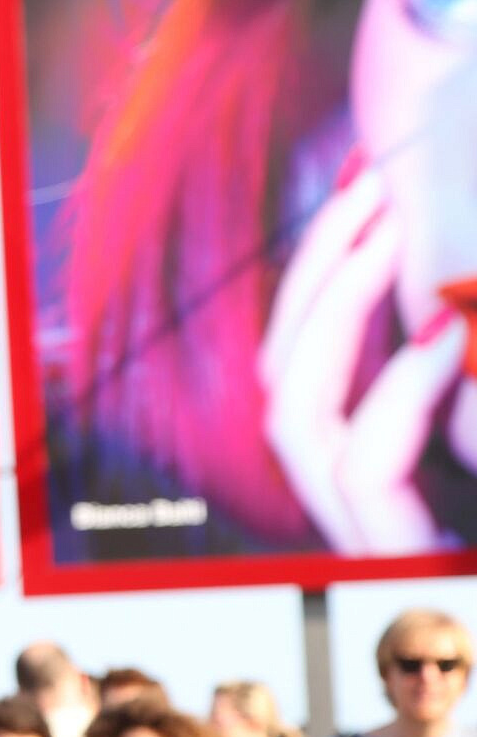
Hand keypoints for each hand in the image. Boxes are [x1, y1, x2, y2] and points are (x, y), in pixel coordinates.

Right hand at [259, 163, 467, 553]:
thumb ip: (470, 362)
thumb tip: (454, 284)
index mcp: (374, 471)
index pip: (305, 358)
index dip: (320, 269)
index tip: (360, 181)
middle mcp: (353, 503)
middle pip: (279, 373)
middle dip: (316, 270)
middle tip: (367, 183)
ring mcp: (367, 535)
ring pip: (293, 413)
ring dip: (335, 314)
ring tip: (390, 237)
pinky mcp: (393, 555)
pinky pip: (361, 460)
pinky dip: (399, 388)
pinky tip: (449, 338)